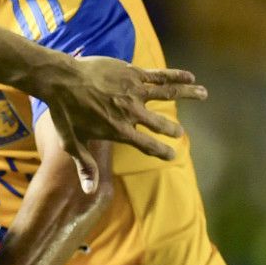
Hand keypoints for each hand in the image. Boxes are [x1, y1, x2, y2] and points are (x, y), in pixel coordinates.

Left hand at [38, 57, 204, 192]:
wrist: (61, 80)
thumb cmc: (64, 112)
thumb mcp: (72, 143)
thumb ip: (85, 166)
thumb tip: (89, 190)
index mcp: (119, 130)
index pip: (146, 145)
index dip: (161, 151)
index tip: (172, 155)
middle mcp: (130, 112)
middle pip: (159, 123)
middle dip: (172, 129)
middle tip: (179, 133)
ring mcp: (133, 91)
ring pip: (167, 93)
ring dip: (188, 94)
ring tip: (205, 94)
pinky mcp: (132, 73)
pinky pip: (159, 75)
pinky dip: (176, 75)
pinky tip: (190, 76)